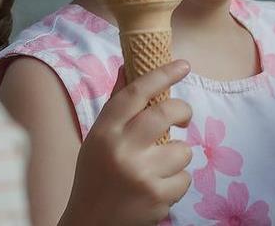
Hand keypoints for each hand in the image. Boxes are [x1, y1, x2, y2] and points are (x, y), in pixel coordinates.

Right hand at [60, 60, 192, 225]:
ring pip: (183, 150)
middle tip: (184, 116)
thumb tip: (128, 67)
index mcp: (104, 131)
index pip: (136, 92)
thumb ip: (116, 106)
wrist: (89, 225)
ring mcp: (141, 174)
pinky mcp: (157, 197)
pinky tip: (158, 189)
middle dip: (183, 110)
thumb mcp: (98, 139)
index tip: (183, 65)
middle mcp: (122, 149)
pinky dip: (177, 183)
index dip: (162, 74)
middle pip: (166, 112)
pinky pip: (185, 178)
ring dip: (177, 157)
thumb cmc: (96, 177)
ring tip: (159, 167)